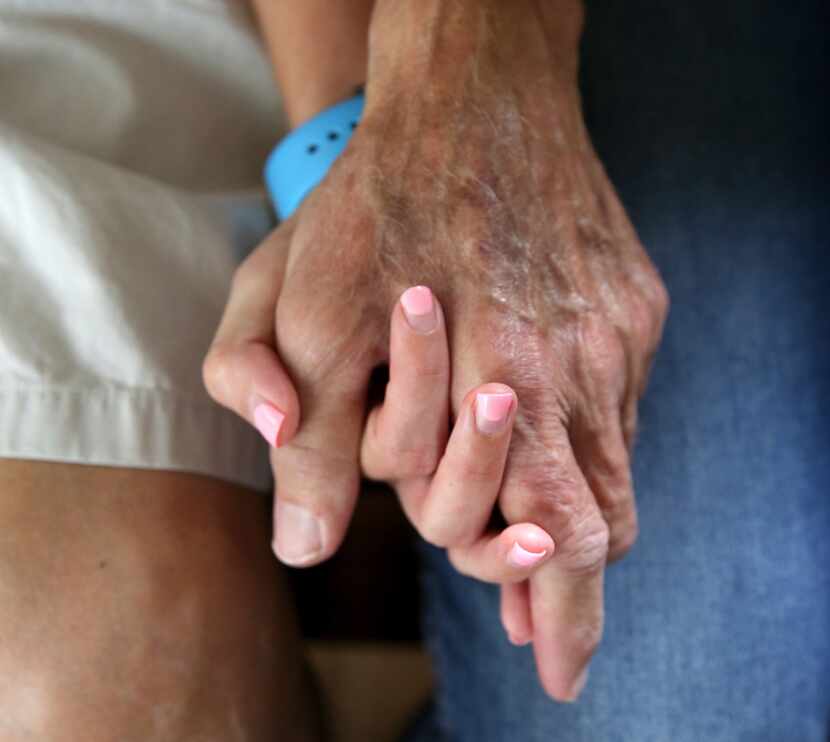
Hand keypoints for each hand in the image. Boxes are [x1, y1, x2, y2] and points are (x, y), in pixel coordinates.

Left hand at [203, 0, 667, 700]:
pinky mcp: (633, 308)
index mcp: (506, 377)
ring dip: (584, 534)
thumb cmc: (379, 197)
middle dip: (577, 601)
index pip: (541, 535)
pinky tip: (548, 462)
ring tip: (556, 584)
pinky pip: (623, 413)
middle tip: (559, 656)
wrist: (476, 93)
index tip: (553, 671)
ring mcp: (617, 336)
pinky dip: (589, 459)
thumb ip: (310, 434)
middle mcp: (581, 366)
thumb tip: (305, 547)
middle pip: (606, 525)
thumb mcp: (309, 308)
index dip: (541, 610)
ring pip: (621, 475)